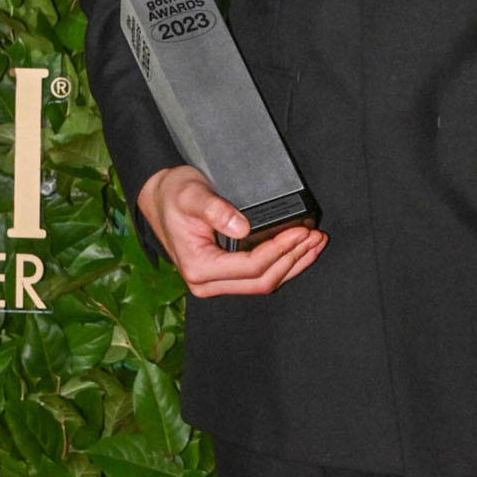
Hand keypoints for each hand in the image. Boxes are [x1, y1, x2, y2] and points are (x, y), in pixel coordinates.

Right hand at [136, 164, 326, 296]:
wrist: (159, 197)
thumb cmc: (173, 194)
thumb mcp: (190, 195)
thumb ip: (214, 209)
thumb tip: (242, 227)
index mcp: (199, 268)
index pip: (250, 266)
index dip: (279, 250)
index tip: (300, 232)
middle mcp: (207, 282)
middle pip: (261, 281)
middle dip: (293, 259)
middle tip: (316, 238)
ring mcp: (217, 281)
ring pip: (264, 282)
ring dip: (293, 264)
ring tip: (316, 244)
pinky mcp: (226, 273)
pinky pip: (258, 276)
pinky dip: (283, 263)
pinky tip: (300, 251)